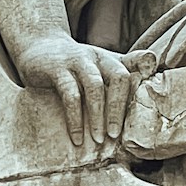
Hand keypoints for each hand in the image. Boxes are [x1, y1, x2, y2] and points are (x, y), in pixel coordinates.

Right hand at [18, 32, 134, 154]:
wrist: (38, 45)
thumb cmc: (73, 66)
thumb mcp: (98, 70)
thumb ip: (120, 80)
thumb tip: (140, 104)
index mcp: (111, 60)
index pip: (137, 67)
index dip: (145, 82)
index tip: (147, 107)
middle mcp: (98, 58)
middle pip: (119, 78)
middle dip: (119, 109)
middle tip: (115, 136)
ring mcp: (78, 61)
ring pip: (95, 86)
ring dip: (98, 115)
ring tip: (99, 140)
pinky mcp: (56, 68)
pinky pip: (69, 93)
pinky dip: (74, 118)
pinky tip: (77, 137)